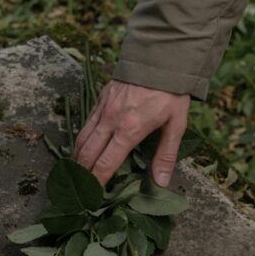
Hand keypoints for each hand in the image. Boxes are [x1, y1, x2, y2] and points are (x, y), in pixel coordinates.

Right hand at [73, 80, 190, 187]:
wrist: (160, 58)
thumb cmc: (171, 93)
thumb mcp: (176, 124)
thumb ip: (166, 155)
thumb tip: (159, 182)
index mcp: (129, 130)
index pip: (105, 164)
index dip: (97, 183)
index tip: (93, 197)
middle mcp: (111, 121)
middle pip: (87, 154)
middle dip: (82, 175)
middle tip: (81, 191)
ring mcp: (103, 109)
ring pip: (82, 139)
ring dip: (78, 159)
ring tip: (77, 175)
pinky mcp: (100, 99)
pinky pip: (86, 124)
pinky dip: (82, 140)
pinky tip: (83, 149)